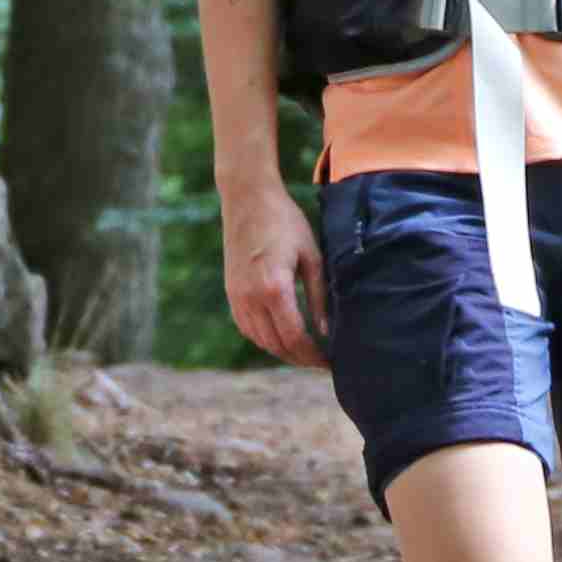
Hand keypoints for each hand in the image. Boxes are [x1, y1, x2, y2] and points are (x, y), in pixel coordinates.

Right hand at [224, 195, 327, 367]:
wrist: (248, 200)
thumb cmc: (286, 223)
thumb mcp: (312, 257)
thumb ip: (319, 297)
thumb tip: (325, 331)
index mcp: (274, 288)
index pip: (295, 338)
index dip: (313, 355)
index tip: (329, 362)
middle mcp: (250, 297)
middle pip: (276, 345)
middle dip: (300, 358)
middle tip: (321, 362)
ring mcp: (236, 296)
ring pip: (260, 340)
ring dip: (282, 351)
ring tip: (305, 353)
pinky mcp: (231, 292)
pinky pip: (247, 328)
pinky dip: (264, 339)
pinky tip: (281, 337)